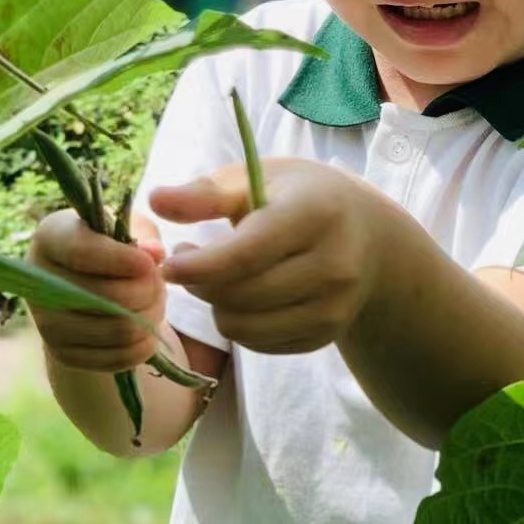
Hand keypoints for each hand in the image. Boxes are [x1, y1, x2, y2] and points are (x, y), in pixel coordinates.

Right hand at [26, 209, 166, 371]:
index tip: (149, 264)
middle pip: (108, 296)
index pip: (82, 252)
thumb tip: (154, 254)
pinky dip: (142, 347)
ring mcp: (46, 322)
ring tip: (156, 304)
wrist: (88, 286)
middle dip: (149, 291)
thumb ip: (144, 235)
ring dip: (150, 318)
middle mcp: (38, 281)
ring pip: (118, 329)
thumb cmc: (112, 246)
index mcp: (50, 238)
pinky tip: (148, 332)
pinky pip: (116, 358)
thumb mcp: (129, 228)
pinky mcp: (62, 353)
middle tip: (161, 284)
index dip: (122, 259)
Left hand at [151, 159, 391, 353]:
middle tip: (186, 264)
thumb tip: (155, 201)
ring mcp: (335, 306)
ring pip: (245, 328)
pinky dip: (240, 325)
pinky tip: (242, 296)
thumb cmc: (300, 197)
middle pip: (241, 296)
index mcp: (316, 214)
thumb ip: (206, 193)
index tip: (168, 264)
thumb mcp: (258, 178)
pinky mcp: (328, 335)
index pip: (247, 254)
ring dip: (216, 308)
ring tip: (213, 279)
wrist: (368, 235)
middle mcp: (334, 265)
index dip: (198, 266)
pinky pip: (260, 345)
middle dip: (200, 285)